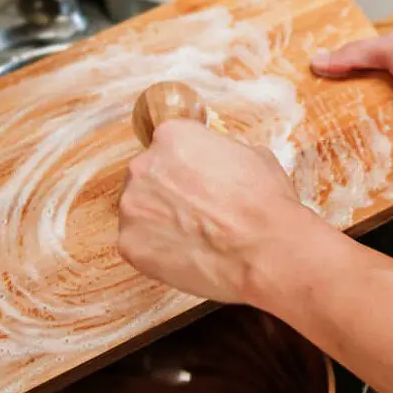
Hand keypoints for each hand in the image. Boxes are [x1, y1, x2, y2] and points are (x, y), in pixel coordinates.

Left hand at [117, 119, 326, 303]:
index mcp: (172, 136)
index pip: (169, 144)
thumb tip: (218, 160)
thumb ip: (221, 151)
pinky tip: (184, 255)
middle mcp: (143, 165)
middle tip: (195, 212)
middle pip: (148, 175)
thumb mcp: (253, 156)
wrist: (264, 251)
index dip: (186, 165)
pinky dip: (156, 250)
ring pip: (139, 209)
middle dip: (168, 191)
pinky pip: (137, 243)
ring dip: (158, 220)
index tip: (198, 181)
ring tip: (191, 237)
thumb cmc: (264, 203)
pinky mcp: (128, 242)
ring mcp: (131, 205)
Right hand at [310, 31, 392, 144]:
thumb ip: (356, 54)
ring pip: (363, 123)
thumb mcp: (392, 49)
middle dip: (330, 107)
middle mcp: (389, 89)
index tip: (301, 85)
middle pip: (351, 99)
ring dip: (347, 131)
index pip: (348, 69)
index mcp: (385, 64)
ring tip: (317, 140)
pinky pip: (380, 144)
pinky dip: (368, 148)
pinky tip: (347, 154)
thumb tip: (317, 61)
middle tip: (302, 117)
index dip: (327, 76)